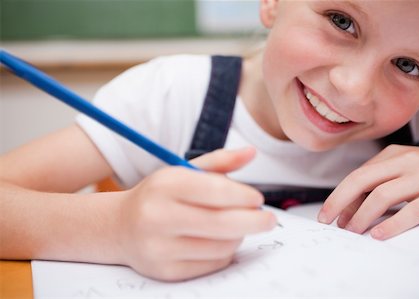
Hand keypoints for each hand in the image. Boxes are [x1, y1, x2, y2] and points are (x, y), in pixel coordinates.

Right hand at [116, 147, 275, 280]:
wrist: (119, 227)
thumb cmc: (159, 196)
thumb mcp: (182, 172)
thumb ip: (220, 161)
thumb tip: (251, 152)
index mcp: (165, 185)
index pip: (216, 191)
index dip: (244, 196)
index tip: (257, 199)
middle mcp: (158, 216)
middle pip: (222, 223)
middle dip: (254, 221)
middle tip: (269, 219)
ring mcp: (159, 247)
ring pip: (221, 246)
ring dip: (239, 236)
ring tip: (238, 227)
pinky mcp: (165, 271)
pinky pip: (212, 264)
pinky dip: (225, 253)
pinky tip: (221, 241)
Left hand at [318, 145, 418, 239]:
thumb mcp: (406, 171)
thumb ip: (380, 184)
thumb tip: (348, 211)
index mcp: (394, 155)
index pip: (358, 176)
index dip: (339, 196)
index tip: (328, 214)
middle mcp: (407, 162)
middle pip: (361, 180)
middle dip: (338, 201)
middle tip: (326, 220)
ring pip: (381, 196)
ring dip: (361, 216)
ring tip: (352, 231)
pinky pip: (411, 212)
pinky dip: (391, 225)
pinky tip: (378, 235)